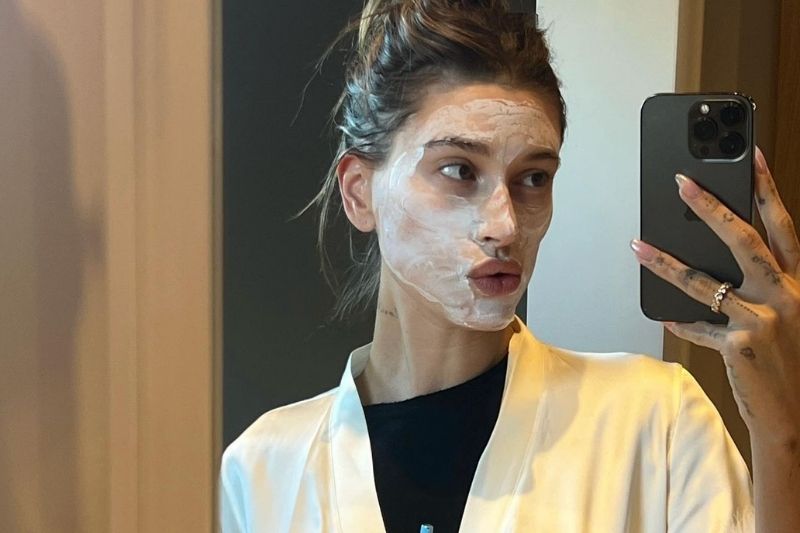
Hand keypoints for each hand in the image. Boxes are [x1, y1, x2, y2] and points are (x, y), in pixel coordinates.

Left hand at [630, 146, 799, 448]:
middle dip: (710, 208)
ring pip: (705, 281)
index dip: (767, 188)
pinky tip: (661, 314)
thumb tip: (706, 255)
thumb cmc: (785, 359)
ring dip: (666, 262)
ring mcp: (765, 320)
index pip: (782, 226)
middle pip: (744, 240)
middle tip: (682, 182)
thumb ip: (755, 285)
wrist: (793, 415)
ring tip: (638, 245)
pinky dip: (679, 320)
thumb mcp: (782, 315)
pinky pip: (697, 324)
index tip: (750, 154)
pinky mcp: (742, 345)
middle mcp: (787, 296)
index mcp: (797, 283)